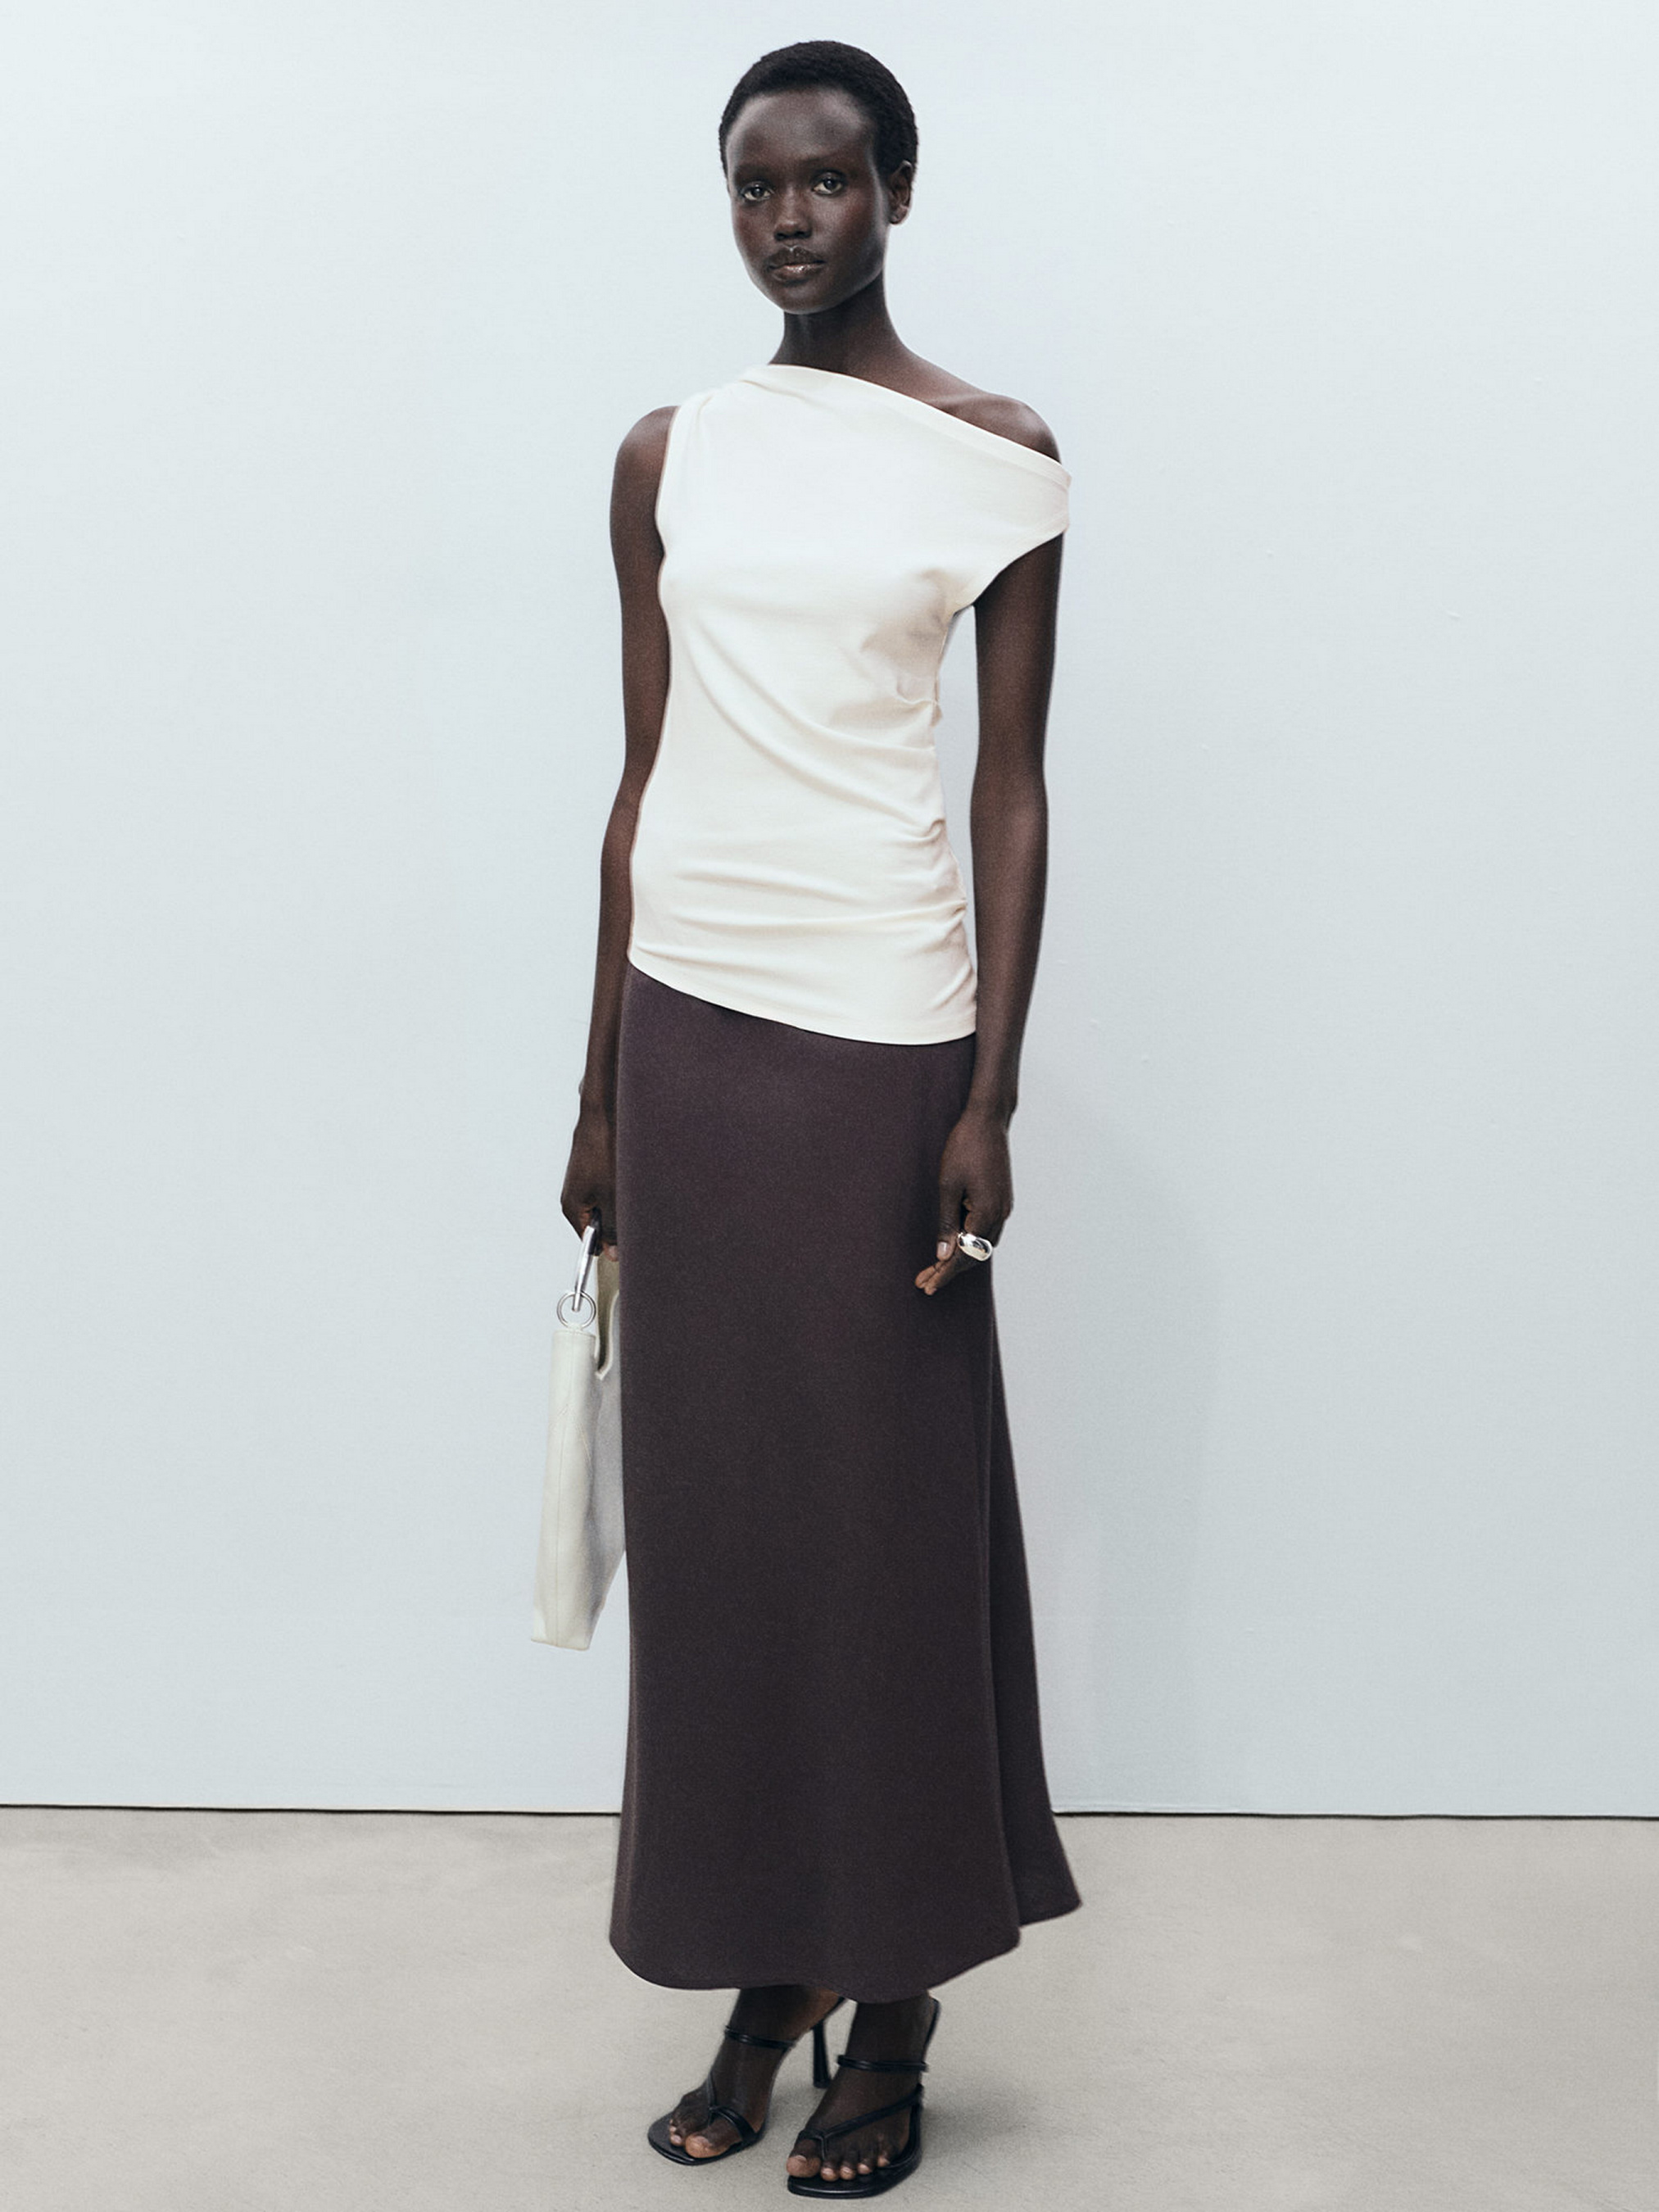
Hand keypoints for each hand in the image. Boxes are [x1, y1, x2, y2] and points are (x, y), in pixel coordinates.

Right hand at [561, 1100, 617, 1257]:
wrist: (604, 1113)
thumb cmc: (604, 1151)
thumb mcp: (613, 1197)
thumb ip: (613, 1228)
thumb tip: (613, 1254)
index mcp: (572, 1208)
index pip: (590, 1242)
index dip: (610, 1245)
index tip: (628, 1245)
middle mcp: (573, 1196)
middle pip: (599, 1223)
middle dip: (618, 1221)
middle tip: (634, 1209)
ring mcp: (583, 1182)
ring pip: (607, 1204)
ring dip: (622, 1201)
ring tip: (630, 1186)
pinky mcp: (593, 1169)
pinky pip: (609, 1188)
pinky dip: (621, 1186)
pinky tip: (629, 1174)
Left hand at [914, 1104, 1011, 1295]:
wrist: (987, 1121)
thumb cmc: (964, 1148)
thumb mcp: (947, 1186)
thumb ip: (945, 1223)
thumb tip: (942, 1255)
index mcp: (986, 1213)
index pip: (965, 1255)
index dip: (945, 1274)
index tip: (928, 1286)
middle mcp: (1000, 1215)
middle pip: (976, 1256)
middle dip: (950, 1271)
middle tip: (924, 1281)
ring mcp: (1003, 1208)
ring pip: (982, 1245)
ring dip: (960, 1258)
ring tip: (933, 1269)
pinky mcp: (1001, 1200)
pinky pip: (986, 1230)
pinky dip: (969, 1242)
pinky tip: (952, 1245)